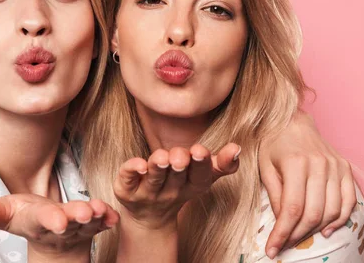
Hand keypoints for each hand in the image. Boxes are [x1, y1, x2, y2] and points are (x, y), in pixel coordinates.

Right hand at [0, 194, 118, 260]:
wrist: (50, 234)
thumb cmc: (25, 217)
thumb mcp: (5, 214)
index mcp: (36, 223)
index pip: (42, 220)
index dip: (50, 219)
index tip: (58, 220)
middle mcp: (58, 227)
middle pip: (68, 222)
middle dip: (76, 216)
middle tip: (84, 212)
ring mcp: (77, 227)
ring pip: (87, 223)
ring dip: (95, 216)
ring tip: (101, 208)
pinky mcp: (92, 223)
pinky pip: (102, 223)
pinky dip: (108, 218)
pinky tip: (114, 215)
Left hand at [114, 143, 240, 228]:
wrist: (149, 216)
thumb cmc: (179, 185)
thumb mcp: (202, 177)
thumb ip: (221, 163)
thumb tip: (237, 148)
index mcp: (190, 186)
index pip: (199, 177)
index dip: (201, 164)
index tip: (201, 150)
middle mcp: (169, 192)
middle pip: (176, 177)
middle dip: (179, 164)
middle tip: (181, 156)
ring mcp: (147, 193)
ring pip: (153, 179)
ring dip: (157, 166)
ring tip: (162, 156)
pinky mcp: (125, 191)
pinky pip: (126, 179)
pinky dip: (131, 170)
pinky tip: (138, 163)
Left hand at [258, 112, 356, 258]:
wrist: (294, 121)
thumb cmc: (274, 143)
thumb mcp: (264, 166)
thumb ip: (274, 194)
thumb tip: (281, 223)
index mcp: (296, 163)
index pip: (291, 208)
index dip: (282, 233)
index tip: (272, 249)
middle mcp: (319, 165)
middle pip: (313, 213)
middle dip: (297, 235)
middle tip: (284, 245)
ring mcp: (336, 167)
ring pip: (331, 211)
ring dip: (315, 231)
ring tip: (299, 237)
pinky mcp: (345, 169)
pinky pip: (349, 202)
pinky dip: (339, 220)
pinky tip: (325, 230)